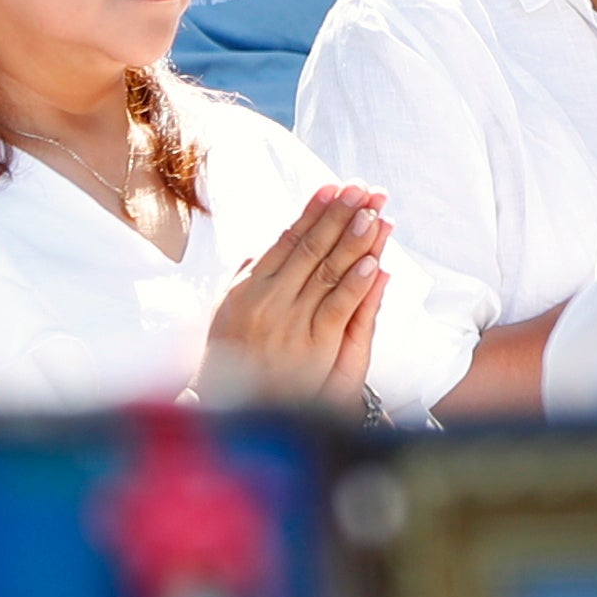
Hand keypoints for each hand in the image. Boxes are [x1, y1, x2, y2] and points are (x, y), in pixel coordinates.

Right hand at [202, 182, 385, 404]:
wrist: (223, 409)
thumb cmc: (228, 362)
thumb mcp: (226, 316)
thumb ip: (242, 283)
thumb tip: (255, 254)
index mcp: (248, 289)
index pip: (287, 241)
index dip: (312, 212)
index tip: (333, 187)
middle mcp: (268, 301)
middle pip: (310, 249)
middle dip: (339, 216)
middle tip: (362, 188)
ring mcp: (290, 323)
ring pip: (327, 272)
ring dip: (353, 240)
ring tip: (373, 212)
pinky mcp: (311, 347)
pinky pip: (338, 308)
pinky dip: (356, 284)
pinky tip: (372, 261)